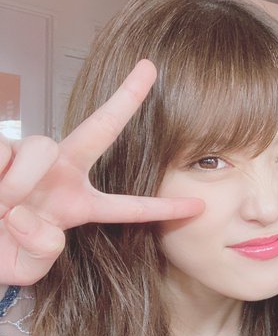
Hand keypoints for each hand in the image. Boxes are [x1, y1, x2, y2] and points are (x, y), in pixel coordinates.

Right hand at [0, 60, 204, 284]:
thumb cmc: (1, 250)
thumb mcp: (30, 266)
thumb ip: (44, 252)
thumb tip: (33, 217)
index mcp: (79, 205)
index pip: (129, 207)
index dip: (164, 208)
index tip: (200, 205)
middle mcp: (61, 174)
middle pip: (100, 129)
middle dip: (126, 99)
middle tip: (150, 68)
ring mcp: (31, 159)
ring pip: (43, 147)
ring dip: (23, 179)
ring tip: (5, 204)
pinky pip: (6, 154)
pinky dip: (0, 177)